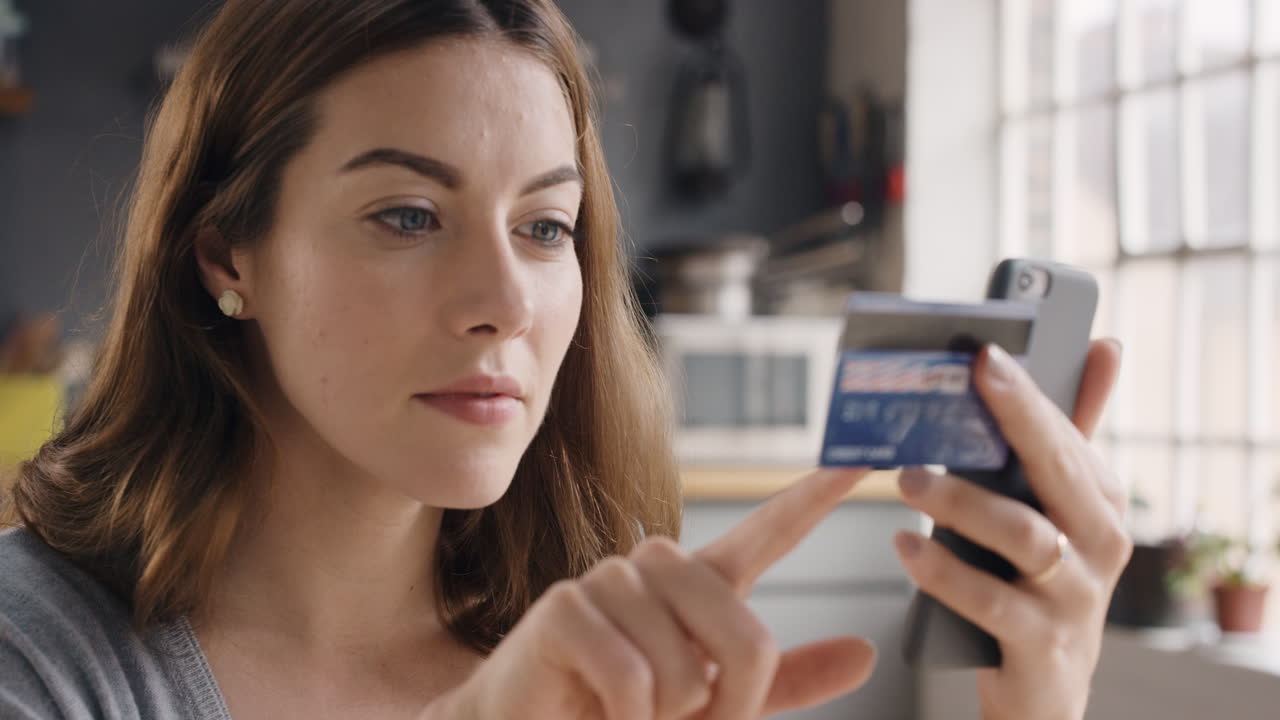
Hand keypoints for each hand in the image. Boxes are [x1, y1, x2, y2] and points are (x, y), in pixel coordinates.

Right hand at [426, 467, 878, 719]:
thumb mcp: (710, 706)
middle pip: (745, 639)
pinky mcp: (565, 606)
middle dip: (726, 709)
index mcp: (697, 585)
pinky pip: (633, 679)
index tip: (860, 461)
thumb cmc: (618, 714)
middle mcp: (657, 567)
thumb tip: (866, 653)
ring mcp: (610, 579)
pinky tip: (595, 711)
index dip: (813, 498)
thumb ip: (781, 681)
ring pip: (684, 670)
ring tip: (625, 713)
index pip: (766, 534)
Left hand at [892, 339, 1129, 719]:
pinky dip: (943, 571)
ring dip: (961, 501)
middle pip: (1056, 471)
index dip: (1026, 393)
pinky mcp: (1040, 646)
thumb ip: (1067, 434)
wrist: (1045, 687)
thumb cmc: (1040, 581)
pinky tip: (905, 546)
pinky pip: (989, 602)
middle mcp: (1100, 545)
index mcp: (1100, 501)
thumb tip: (1104, 346)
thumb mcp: (1058, 510)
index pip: (1064, 435)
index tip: (986, 354)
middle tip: (963, 382)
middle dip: (1014, 419)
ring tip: (907, 479)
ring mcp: (1074, 598)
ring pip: (1024, 536)